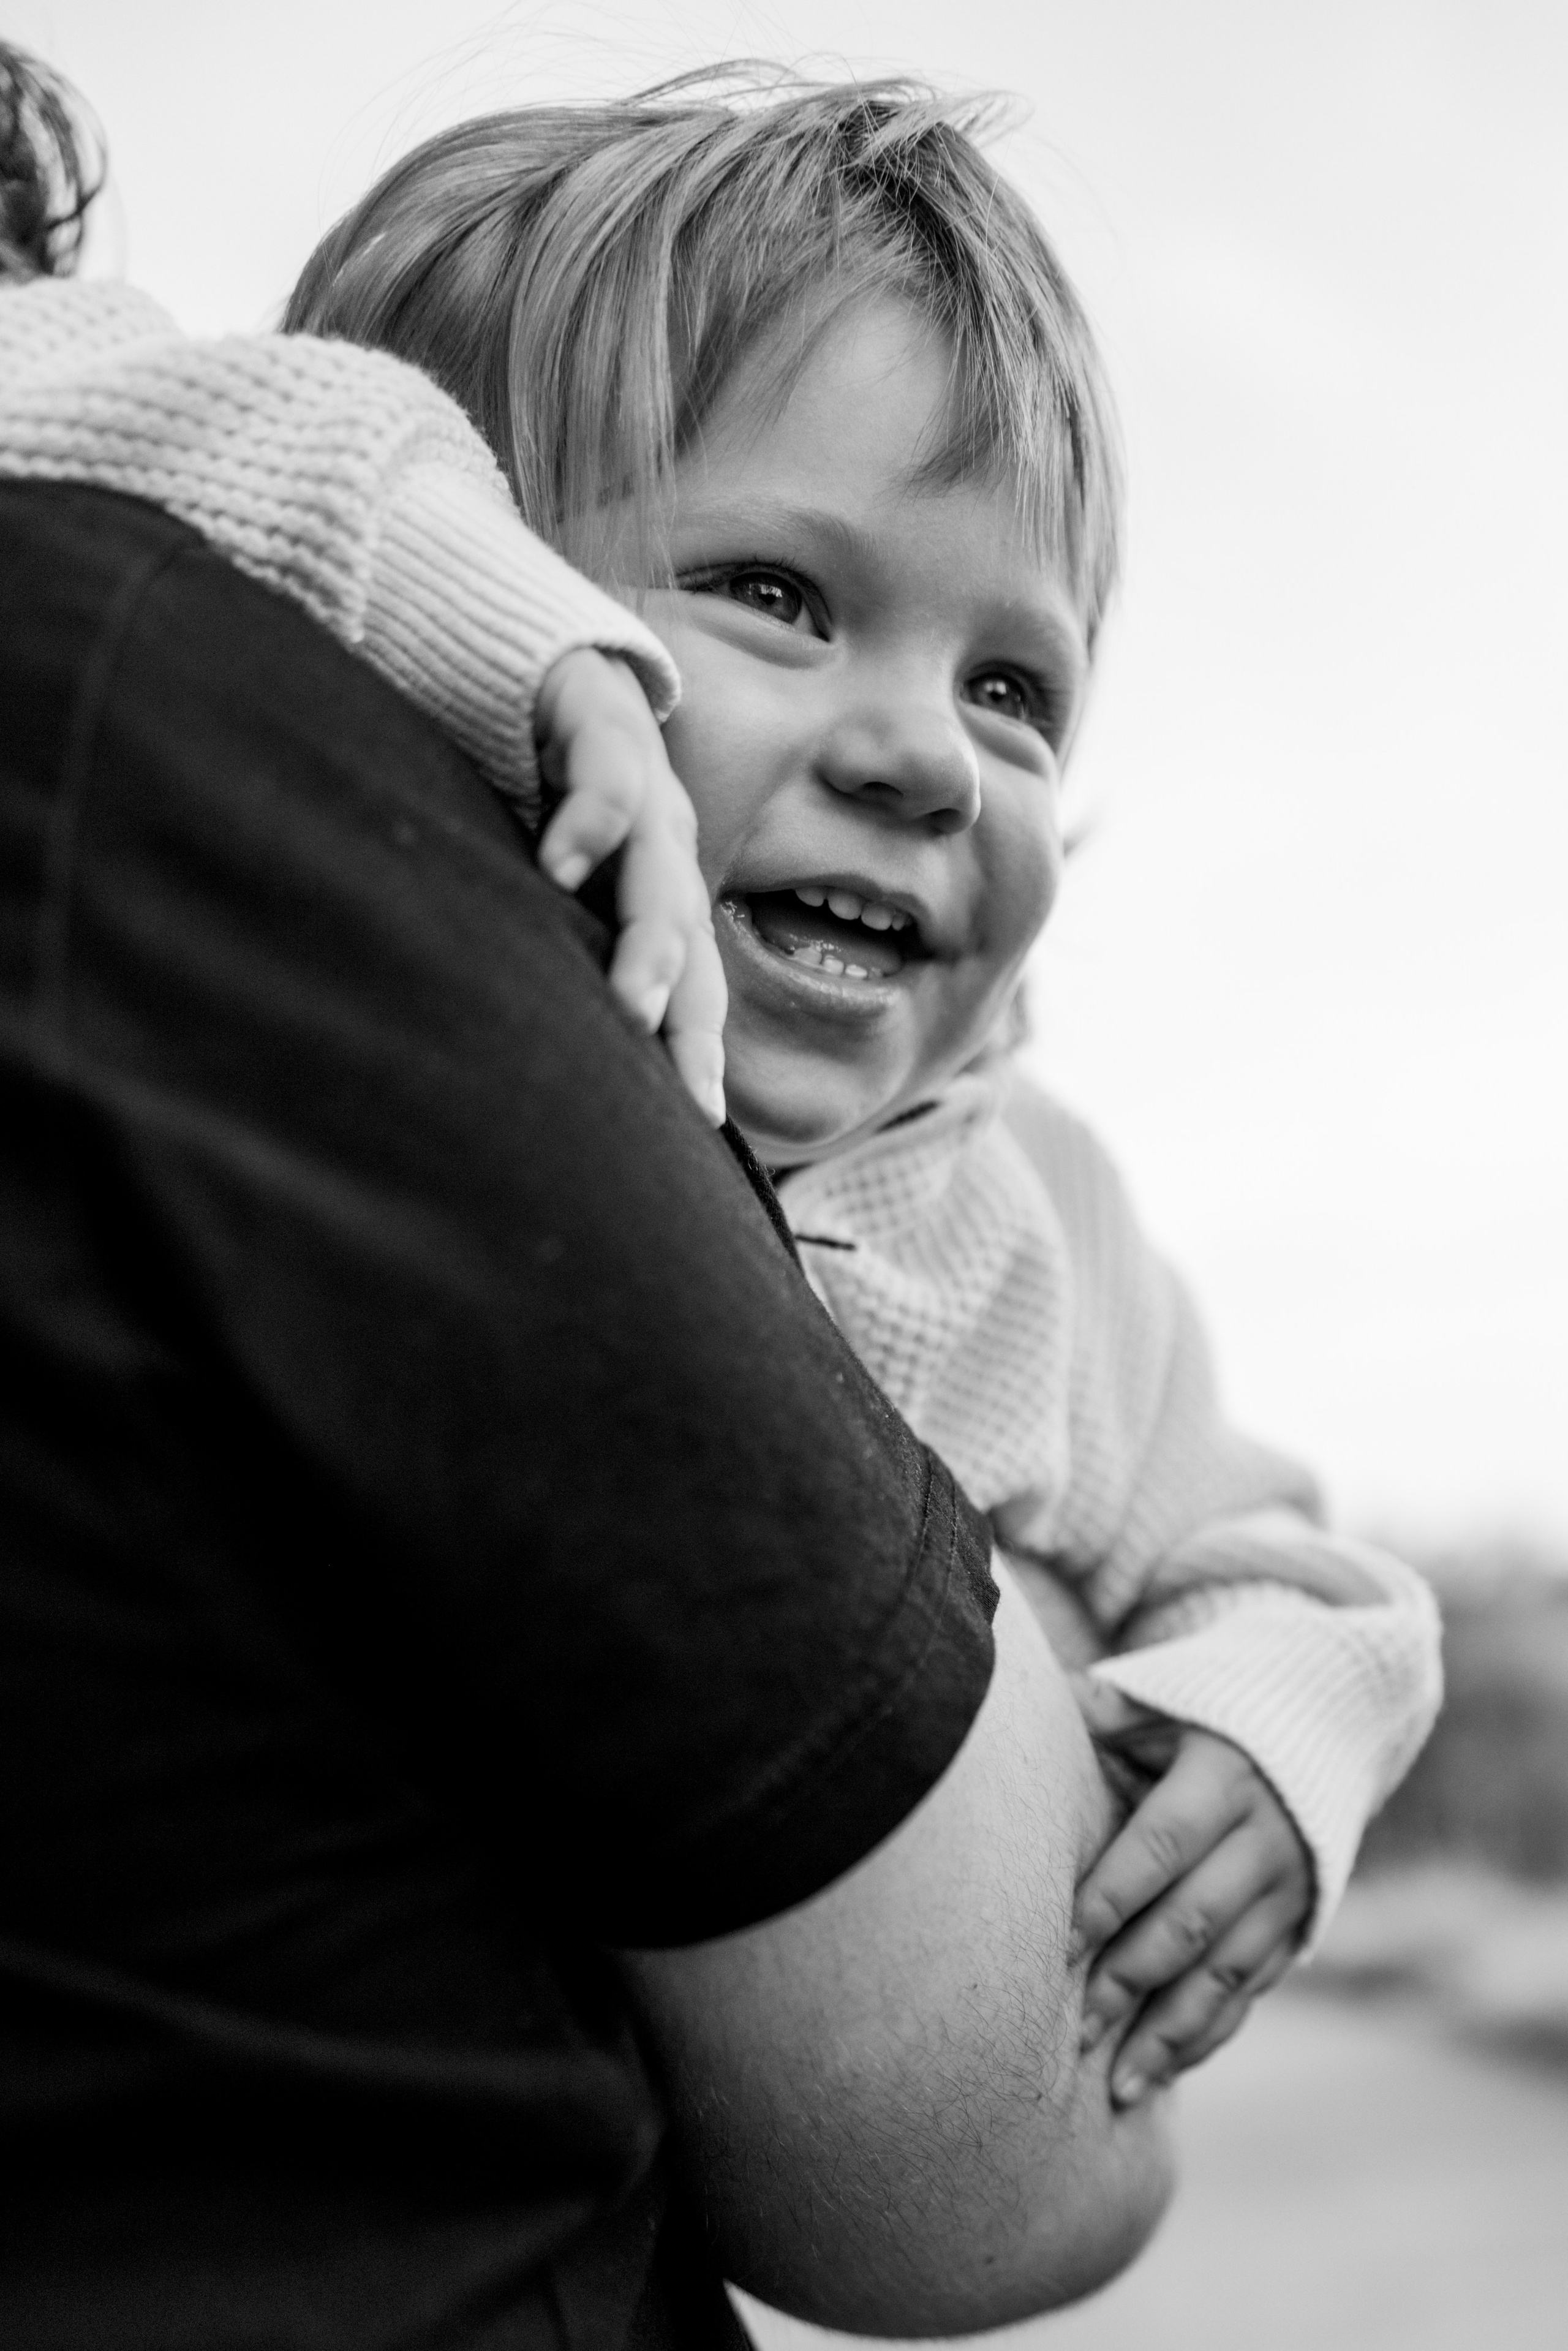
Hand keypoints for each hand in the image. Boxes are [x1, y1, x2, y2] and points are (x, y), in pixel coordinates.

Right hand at [535, 649, 726, 1124]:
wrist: (498, 629)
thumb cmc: (515, 759)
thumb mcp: (537, 865)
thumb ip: (548, 939)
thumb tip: (533, 1040)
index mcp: (654, 871)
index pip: (688, 973)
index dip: (696, 1045)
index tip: (701, 1124)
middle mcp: (660, 831)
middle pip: (687, 938)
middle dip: (690, 1020)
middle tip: (688, 1098)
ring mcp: (636, 771)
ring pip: (656, 868)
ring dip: (647, 939)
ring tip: (634, 1006)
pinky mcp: (593, 711)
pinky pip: (603, 772)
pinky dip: (586, 820)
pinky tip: (561, 868)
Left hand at [1069, 1680, 1311, 2106]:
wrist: (1332, 1714)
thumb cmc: (1214, 1702)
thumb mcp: (1168, 1691)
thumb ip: (1107, 1708)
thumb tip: (1033, 1703)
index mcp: (1222, 1776)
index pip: (1159, 1846)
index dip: (1110, 1899)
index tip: (1057, 1950)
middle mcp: (1264, 1838)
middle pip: (1191, 1922)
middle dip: (1130, 1981)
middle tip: (1073, 2032)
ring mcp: (1289, 1887)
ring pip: (1226, 1974)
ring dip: (1170, 2035)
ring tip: (1116, 2088)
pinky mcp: (1302, 1921)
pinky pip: (1252, 1990)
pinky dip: (1208, 2035)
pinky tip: (1163, 2072)